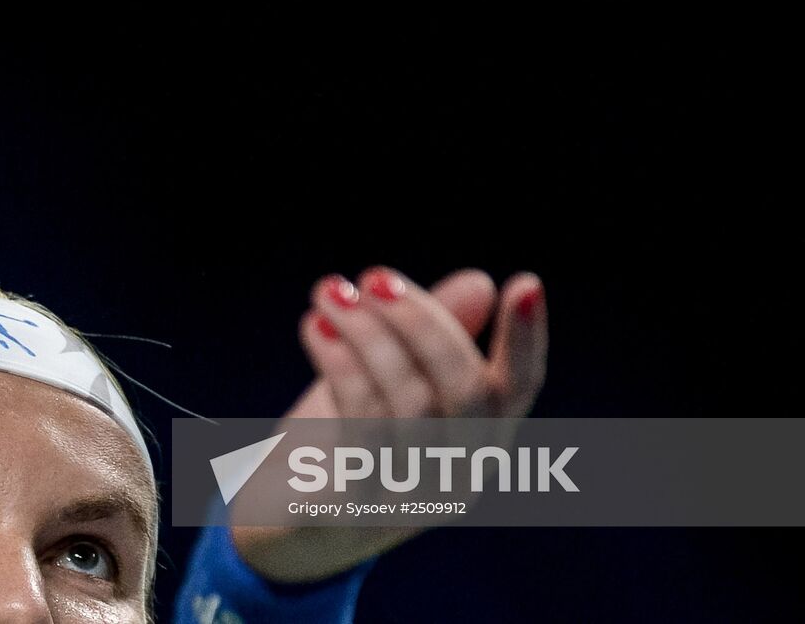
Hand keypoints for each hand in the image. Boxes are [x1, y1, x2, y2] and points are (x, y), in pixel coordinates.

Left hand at [230, 266, 548, 581]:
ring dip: (368, 337)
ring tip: (330, 293)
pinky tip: (314, 329)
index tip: (526, 283)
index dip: (526, 340)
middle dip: (424, 323)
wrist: (277, 527)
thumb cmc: (340, 442)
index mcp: (476, 444)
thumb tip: (480, 282)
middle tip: (374, 276)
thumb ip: (431, 336)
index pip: (517, 391)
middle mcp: (456, 479)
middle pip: (466, 394)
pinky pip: (359, 434)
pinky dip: (340, 369)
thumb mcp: (388, 381)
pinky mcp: (353, 514)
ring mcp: (408, 503)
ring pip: (410, 407)